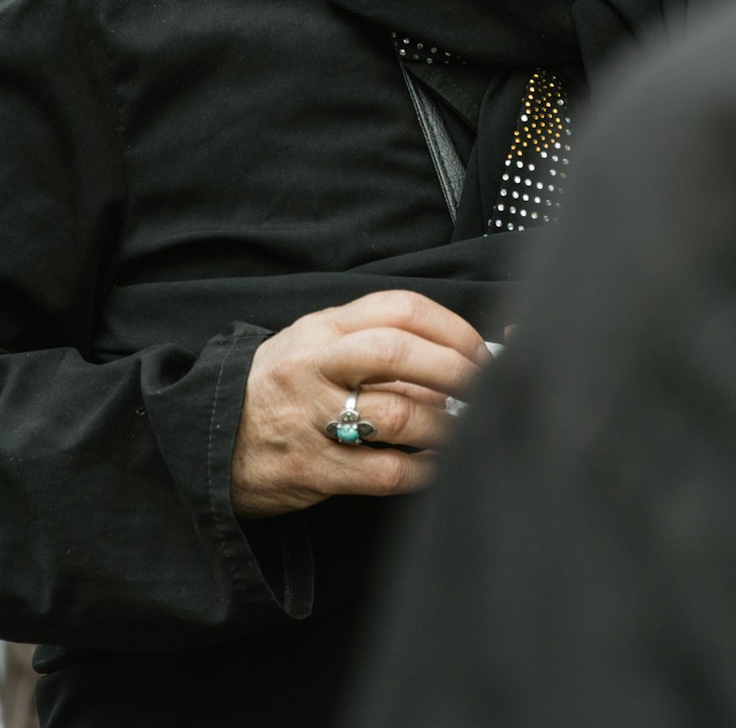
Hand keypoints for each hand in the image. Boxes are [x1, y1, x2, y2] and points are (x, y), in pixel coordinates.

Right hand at [230, 290, 490, 517]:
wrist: (206, 440)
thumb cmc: (277, 389)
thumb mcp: (315, 348)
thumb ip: (375, 347)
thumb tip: (453, 364)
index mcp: (324, 329)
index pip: (399, 308)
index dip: (451, 327)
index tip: (480, 349)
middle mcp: (317, 366)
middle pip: (399, 351)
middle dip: (455, 369)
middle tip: (484, 387)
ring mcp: (312, 418)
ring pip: (398, 414)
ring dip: (445, 425)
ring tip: (462, 430)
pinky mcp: (313, 469)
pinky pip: (385, 471)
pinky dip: (424, 470)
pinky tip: (437, 466)